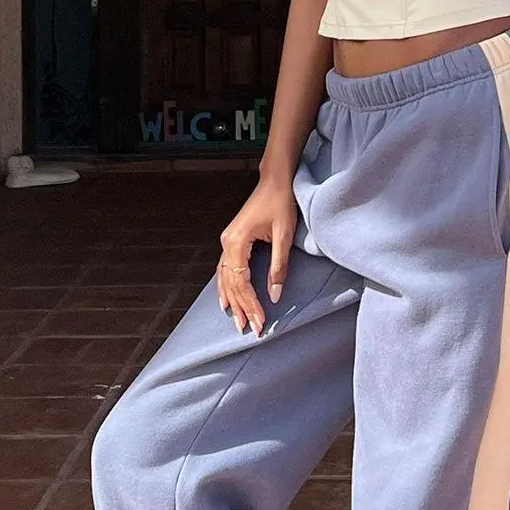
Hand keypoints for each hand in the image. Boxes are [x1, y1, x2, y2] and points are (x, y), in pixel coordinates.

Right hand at [216, 176, 297, 335]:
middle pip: (231, 284)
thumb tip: (275, 294)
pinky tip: (226, 299)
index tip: (261, 321)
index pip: (242, 282)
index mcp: (237, 242)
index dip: (251, 304)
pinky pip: (225, 269)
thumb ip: (279, 266)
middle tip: (250, 329)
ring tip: (238, 321)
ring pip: (225, 278)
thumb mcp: (284, 235)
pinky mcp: (233, 239)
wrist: (275, 180)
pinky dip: (226, 286)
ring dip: (232, 300)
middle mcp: (227, 242)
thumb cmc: (281, 203)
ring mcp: (228, 240)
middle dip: (241, 308)